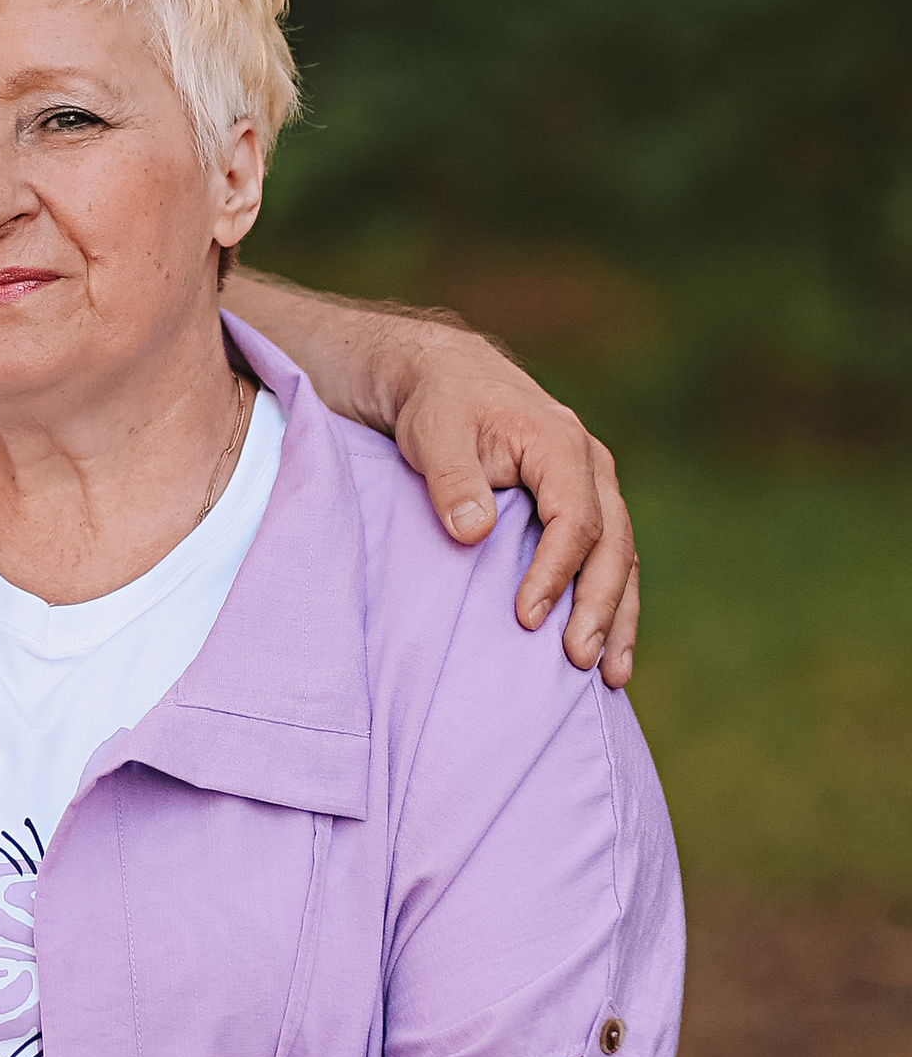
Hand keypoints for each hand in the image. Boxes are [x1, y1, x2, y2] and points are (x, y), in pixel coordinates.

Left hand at [388, 326, 638, 686]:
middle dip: (600, 608)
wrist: (447, 379)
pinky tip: (608, 651)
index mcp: (560, 444)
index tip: (528, 618)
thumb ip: (453, 479)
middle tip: (578, 661)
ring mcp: (593, 488)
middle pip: (613, 545)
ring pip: (622, 559)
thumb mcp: (433, 432)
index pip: (575, 519)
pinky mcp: (583, 509)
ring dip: (619, 618)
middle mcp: (591, 466)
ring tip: (612, 678)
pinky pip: (608, 561)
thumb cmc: (438, 404)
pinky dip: (613, 605)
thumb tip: (473, 533)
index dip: (556, 572)